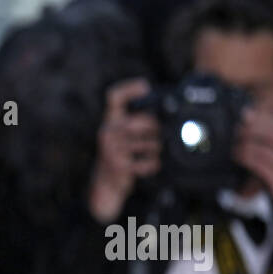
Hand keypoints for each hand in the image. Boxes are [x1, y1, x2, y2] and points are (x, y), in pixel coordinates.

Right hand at [88, 77, 160, 222]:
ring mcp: (112, 149)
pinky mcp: (118, 165)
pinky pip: (146, 162)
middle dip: (159, 129)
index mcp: (110, 121)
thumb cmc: (119, 158)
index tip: (145, 87)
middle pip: (144, 121)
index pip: (114, 97)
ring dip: (158, 150)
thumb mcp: (122, 138)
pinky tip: (153, 167)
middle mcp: (108, 131)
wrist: (103, 186)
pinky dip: (153, 166)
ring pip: (149, 143)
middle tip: (168, 133)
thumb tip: (169, 116)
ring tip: (159, 152)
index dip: (130, 88)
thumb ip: (138, 124)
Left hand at [234, 107, 272, 242]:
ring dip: (241, 144)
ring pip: (259, 146)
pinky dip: (243, 157)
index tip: (242, 117)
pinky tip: (236, 157)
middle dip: (248, 128)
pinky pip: (256, 162)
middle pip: (268, 129)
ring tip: (232, 146)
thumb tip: (254, 125)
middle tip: (233, 130)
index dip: (257, 118)